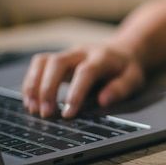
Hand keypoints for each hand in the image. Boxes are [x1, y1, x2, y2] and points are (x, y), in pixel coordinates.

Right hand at [22, 44, 143, 118]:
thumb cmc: (126, 68)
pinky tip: (31, 101)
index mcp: (102, 57)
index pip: (85, 72)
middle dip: (48, 88)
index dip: (75, 93)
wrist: (122, 50)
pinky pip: (38, 65)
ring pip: (43, 61)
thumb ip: (120, 88)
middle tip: (46, 114)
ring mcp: (67, 54)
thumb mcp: (134, 78)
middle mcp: (81, 52)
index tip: (67, 114)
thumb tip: (103, 101)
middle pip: (57, 62)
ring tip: (33, 109)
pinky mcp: (58, 59)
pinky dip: (30, 83)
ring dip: (34, 85)